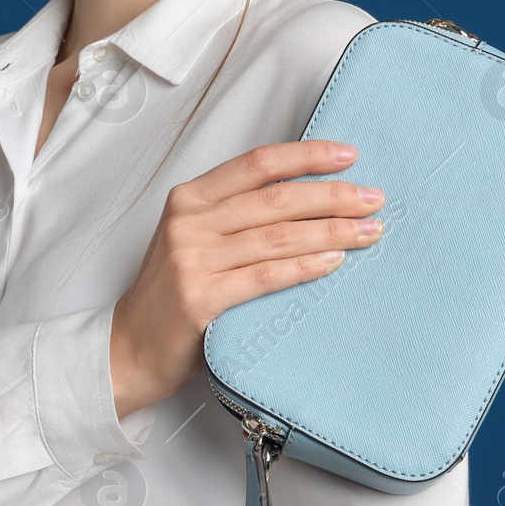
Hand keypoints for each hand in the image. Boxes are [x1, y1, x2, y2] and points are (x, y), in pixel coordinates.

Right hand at [111, 139, 386, 416]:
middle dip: (333, 197)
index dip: (306, 156)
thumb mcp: (194, 238)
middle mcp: (189, 223)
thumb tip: (310, 196)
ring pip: (277, 236)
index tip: (348, 156)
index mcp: (190, 199)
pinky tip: (334, 261)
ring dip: (331, 232)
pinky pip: (266, 276)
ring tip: (368, 231)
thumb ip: (236, 215)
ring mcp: (192, 261)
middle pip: (276, 199)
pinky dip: (305, 267)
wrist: (131, 349)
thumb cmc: (172, 294)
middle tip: (374, 199)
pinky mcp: (200, 299)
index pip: (258, 165)